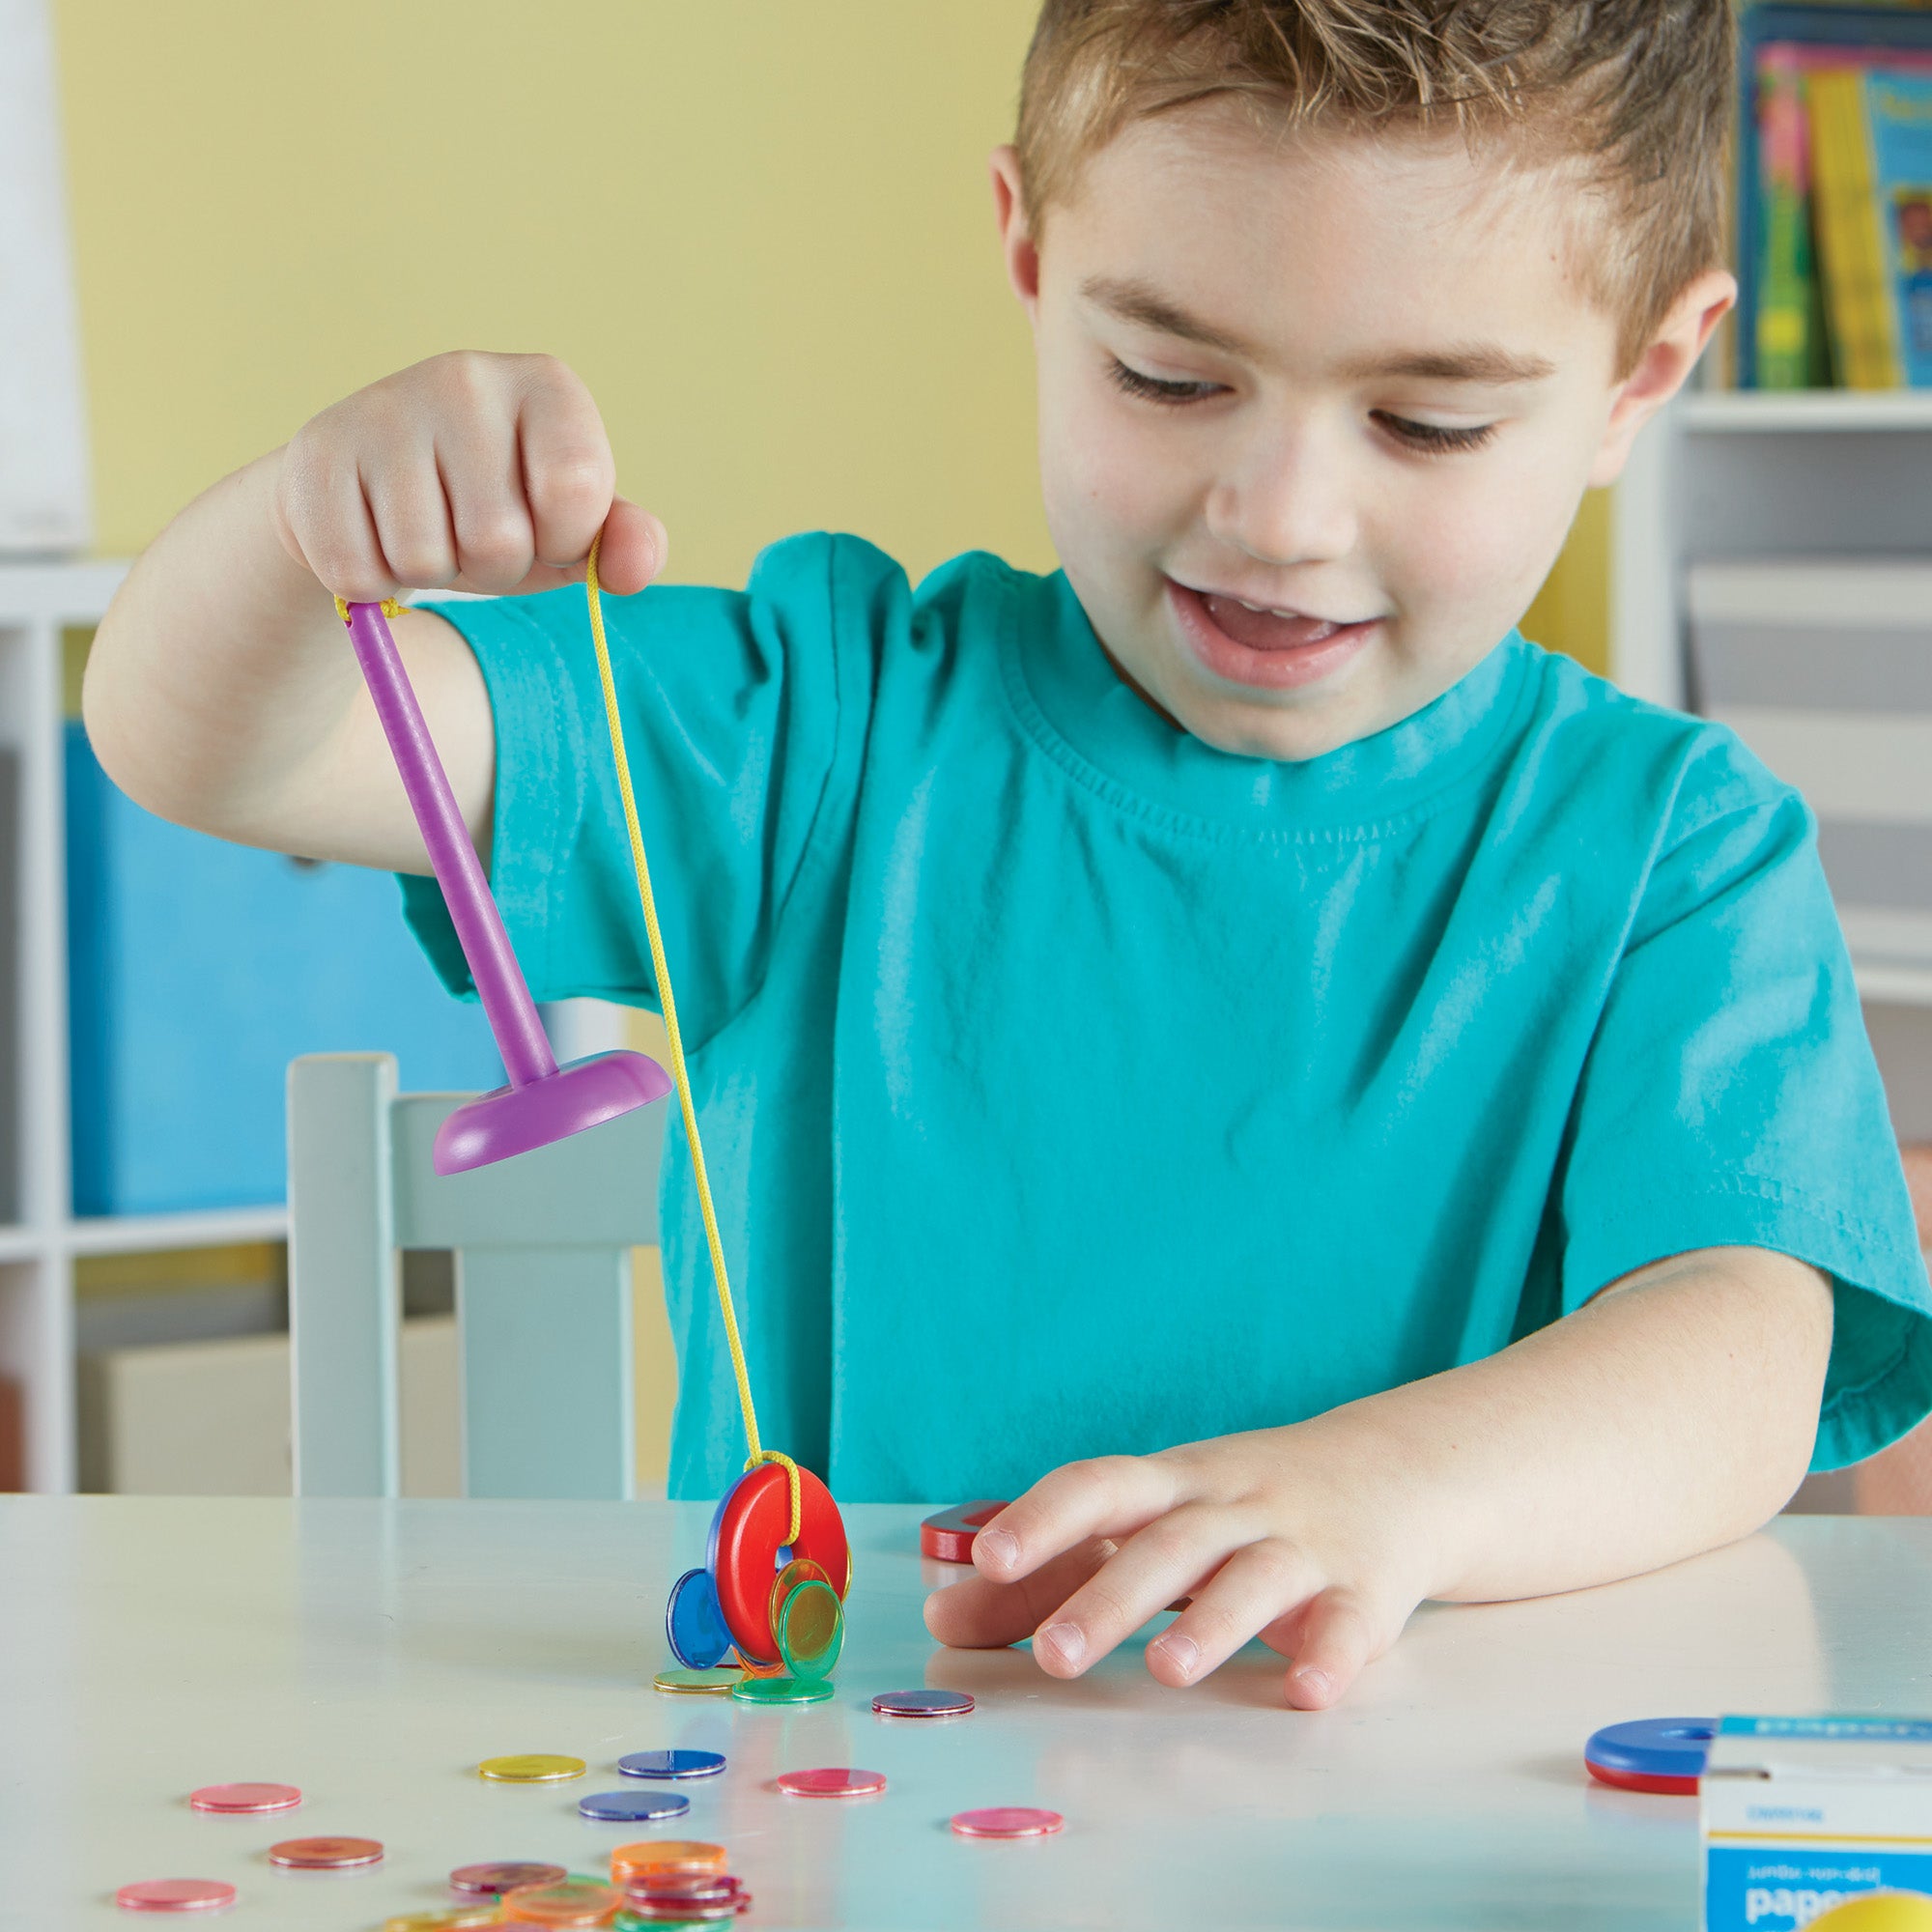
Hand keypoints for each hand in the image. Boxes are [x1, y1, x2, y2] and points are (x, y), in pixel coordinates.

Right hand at [272, 350, 665, 602]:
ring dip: (430, 572)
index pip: (575, 493)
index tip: (546, 524)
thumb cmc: (497, 507)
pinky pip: (359, 570)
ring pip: (424, 560)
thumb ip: (623, 543)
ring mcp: (383, 407)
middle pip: (498, 539)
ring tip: (425, 527)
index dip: (562, 539)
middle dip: (494, 564)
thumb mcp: (570, 526)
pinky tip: (373, 532)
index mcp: (547, 385)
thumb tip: (634, 569)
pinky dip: (371, 578)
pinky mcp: (316, 455)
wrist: (378, 493)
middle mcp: (466, 377)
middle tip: (473, 531)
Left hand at [922, 1421, 1442, 1708]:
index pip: (1100, 1485)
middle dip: (1111, 1597)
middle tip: (1053, 1654)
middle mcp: (1233, 1504)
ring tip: (1169, 1672)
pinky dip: (1330, 1654)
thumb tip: (944, 1622)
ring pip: (1254, 1576)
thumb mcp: (1149, 1521)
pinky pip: (1348, 1622)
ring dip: (1213, 1623)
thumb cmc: (1238, 1505)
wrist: (1393, 1470)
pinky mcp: (1363, 1590)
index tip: (989, 1556)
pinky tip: (1306, 1691)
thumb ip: (1049, 1575)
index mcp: (1171, 1483)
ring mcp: (1302, 1543)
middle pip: (1169, 1543)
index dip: (1044, 1518)